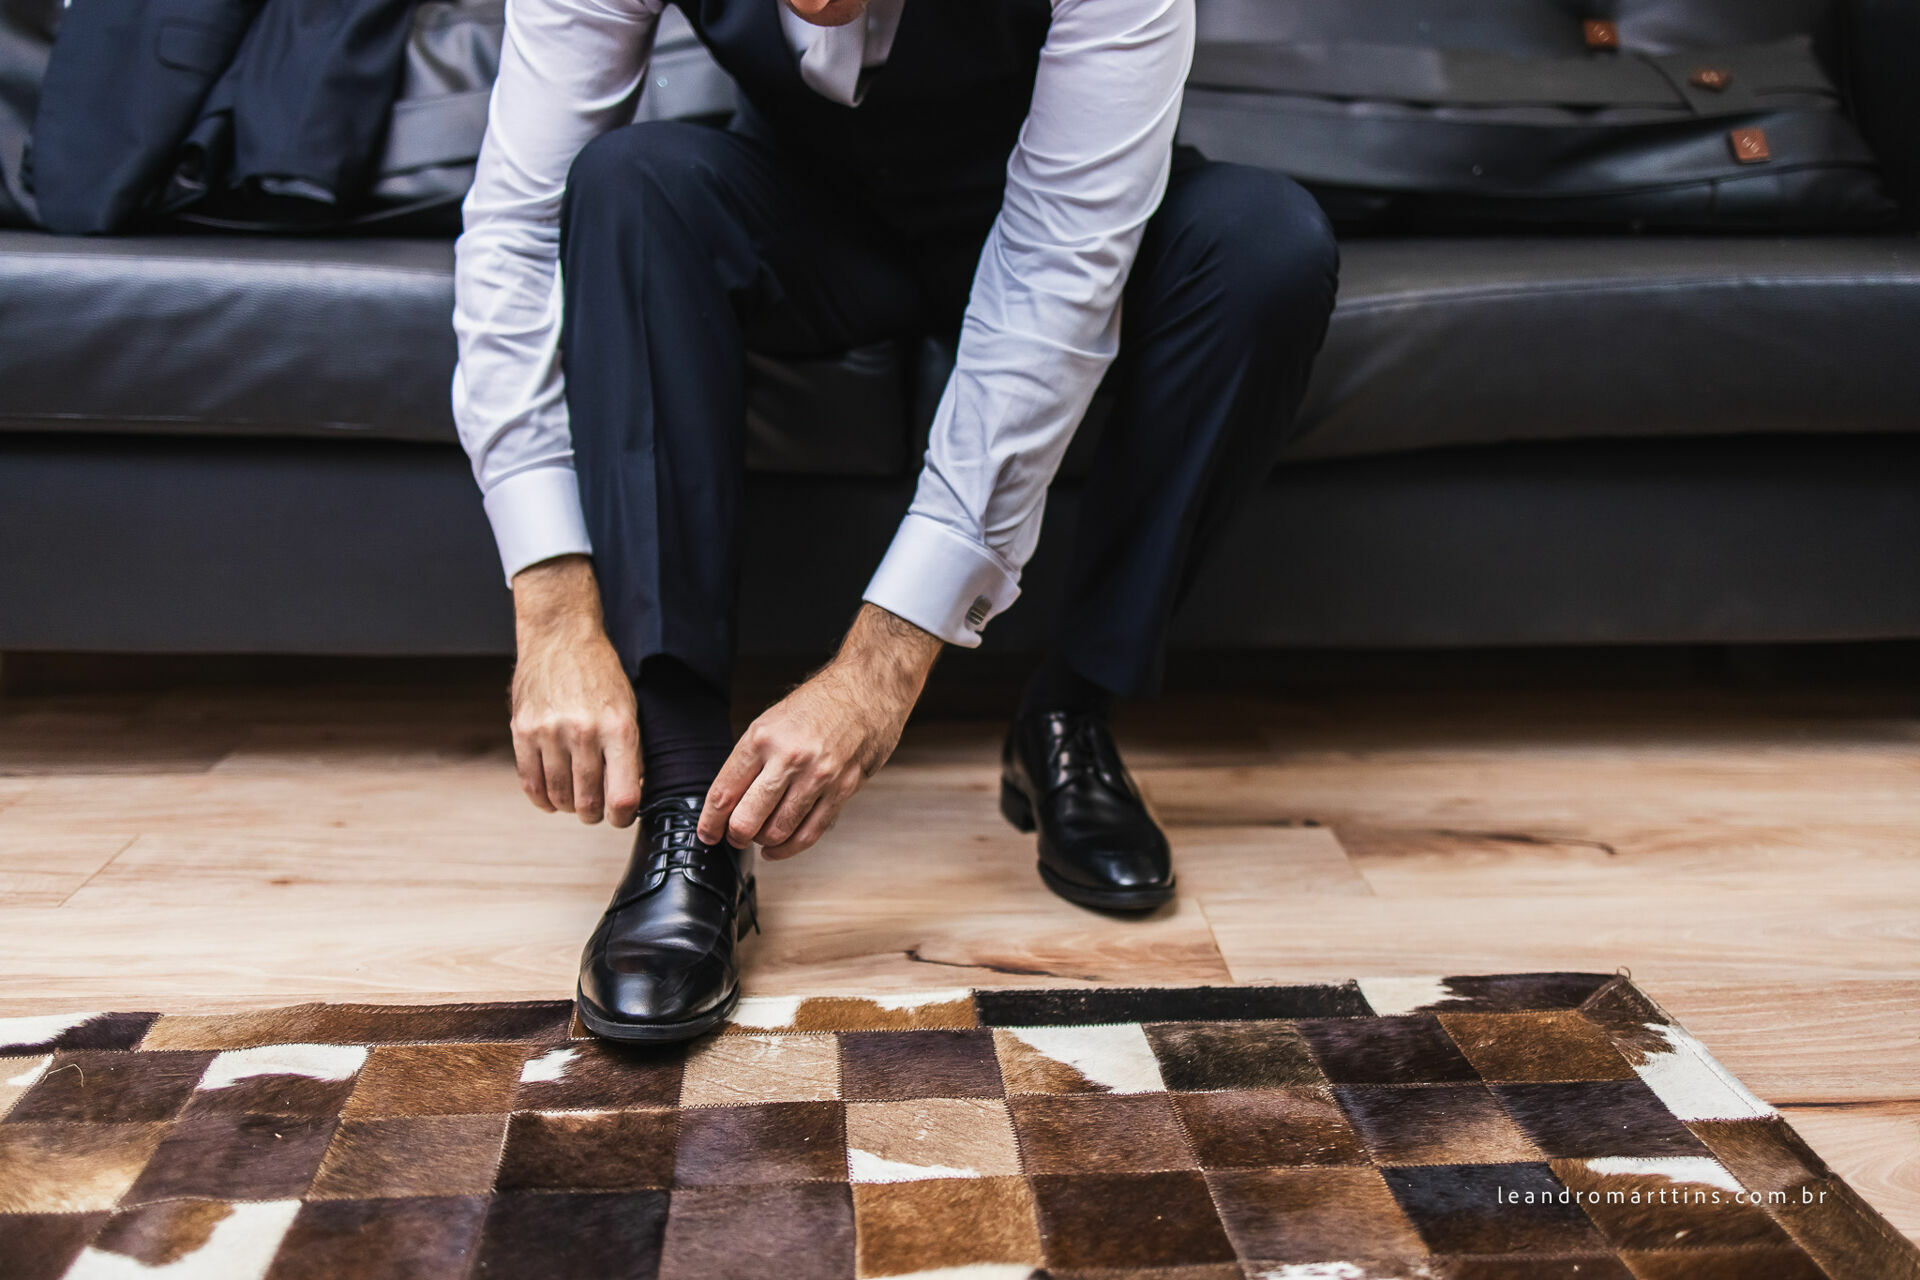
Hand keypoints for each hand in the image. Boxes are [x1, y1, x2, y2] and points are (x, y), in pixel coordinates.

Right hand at [508, 555, 642, 826]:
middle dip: (594, 814)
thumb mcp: (628, 708)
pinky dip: (542, 798)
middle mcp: (584, 732)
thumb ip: (630, 752)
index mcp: (619, 727)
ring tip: (575, 800)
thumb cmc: (600, 674)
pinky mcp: (523, 730)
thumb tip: (631, 796)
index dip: (623, 818)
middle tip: (597, 809)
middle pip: (588, 802)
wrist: (560, 636)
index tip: (622, 816)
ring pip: (559, 796)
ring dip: (569, 806)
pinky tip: (551, 796)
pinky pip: (530, 782)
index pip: (622, 797)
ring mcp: (550, 732)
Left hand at [698, 604, 940, 856]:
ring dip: (762, 842)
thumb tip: (730, 799)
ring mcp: (817, 777)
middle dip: (735, 836)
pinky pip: (810, 832)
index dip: (709, 822)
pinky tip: (779, 848)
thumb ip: (751, 759)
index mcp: (762, 738)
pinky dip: (789, 848)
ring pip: (777, 831)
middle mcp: (788, 758)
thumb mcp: (772, 721)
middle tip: (733, 837)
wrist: (868, 688)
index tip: (706, 833)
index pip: (724, 792)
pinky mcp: (841, 790)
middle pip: (747, 819)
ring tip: (759, 837)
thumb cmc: (820, 703)